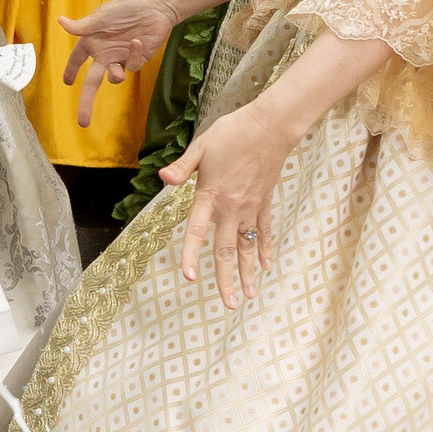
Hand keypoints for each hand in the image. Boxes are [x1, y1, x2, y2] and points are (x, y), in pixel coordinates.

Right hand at [58, 0, 177, 127]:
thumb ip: (83, 26)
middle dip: (86, 102)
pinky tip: (137, 42)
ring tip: (117, 72)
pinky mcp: (137, 59)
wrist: (155, 7)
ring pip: (114, 78)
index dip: (71, 70)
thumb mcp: (102, 16)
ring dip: (115, 77)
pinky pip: (132, 66)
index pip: (77, 59)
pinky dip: (134, 56)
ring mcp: (120, 58)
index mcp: (92, 42)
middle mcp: (104, 53)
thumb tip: (60, 21)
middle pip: (91, 82)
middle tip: (82, 122)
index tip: (66, 83)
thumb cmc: (126, 8)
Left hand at [163, 99, 298, 308]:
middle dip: (226, 279)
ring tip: (248, 297)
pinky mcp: (264, 203)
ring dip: (247, 273)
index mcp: (210, 195)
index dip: (192, 254)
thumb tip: (162, 179)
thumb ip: (182, 167)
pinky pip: (264, 232)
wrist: (270, 126)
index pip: (197, 231)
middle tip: (227, 304)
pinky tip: (266, 267)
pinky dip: (265, 249)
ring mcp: (250, 208)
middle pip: (226, 250)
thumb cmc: (232, 133)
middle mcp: (231, 207)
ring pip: (247, 247)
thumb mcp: (201, 146)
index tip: (189, 277)